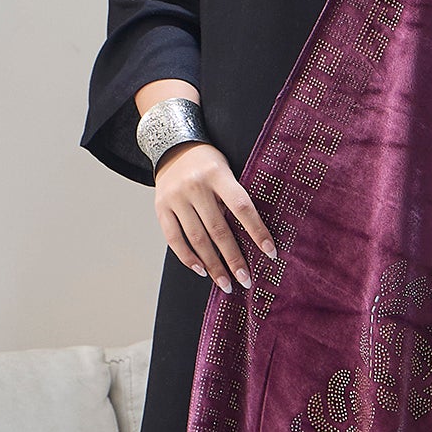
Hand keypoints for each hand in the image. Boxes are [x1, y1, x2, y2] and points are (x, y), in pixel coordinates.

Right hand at [153, 141, 276, 292]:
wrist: (173, 147)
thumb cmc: (208, 164)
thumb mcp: (226, 170)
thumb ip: (234, 197)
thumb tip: (255, 237)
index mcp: (217, 174)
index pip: (242, 207)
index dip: (257, 231)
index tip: (270, 253)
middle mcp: (195, 186)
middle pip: (218, 229)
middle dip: (234, 258)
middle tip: (246, 280)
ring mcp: (176, 198)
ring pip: (197, 239)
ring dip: (213, 265)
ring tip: (226, 283)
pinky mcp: (161, 208)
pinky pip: (174, 239)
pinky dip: (187, 258)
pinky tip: (201, 271)